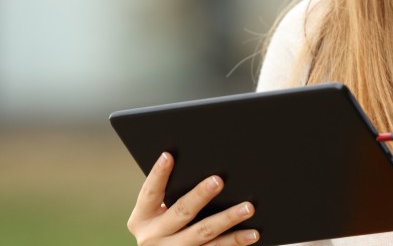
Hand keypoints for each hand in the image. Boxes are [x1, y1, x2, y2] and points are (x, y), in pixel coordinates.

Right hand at [128, 152, 259, 245]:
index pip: (150, 193)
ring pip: (204, 233)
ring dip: (228, 219)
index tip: (168, 155)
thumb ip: (170, 196)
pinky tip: (251, 233)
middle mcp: (154, 237)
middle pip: (181, 212)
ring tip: (248, 208)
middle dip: (201, 195)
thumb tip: (204, 171)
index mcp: (142, 219)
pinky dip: (235, 241)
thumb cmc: (162, 227)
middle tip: (219, 180)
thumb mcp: (155, 215)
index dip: (158, 174)